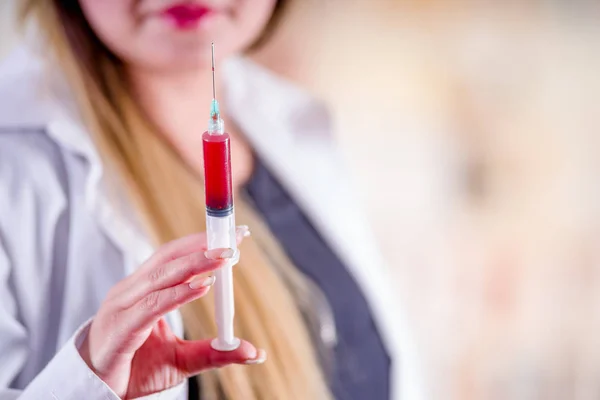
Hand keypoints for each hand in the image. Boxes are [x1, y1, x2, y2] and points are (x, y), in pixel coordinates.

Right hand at [79, 227, 264, 398]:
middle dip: (203, 245)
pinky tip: (202, 286)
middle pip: (170, 257)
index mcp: (143, 289)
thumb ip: (214, 352)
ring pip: (163, 276)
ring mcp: (123, 306)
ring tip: (224, 257)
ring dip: (196, 263)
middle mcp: (132, 291)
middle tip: (235, 237)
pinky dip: (178, 293)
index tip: (233, 234)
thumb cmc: (134, 369)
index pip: (174, 256)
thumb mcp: (181, 360)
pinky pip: (153, 305)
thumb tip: (255, 352)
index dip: (202, 243)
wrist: (96, 394)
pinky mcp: (121, 328)